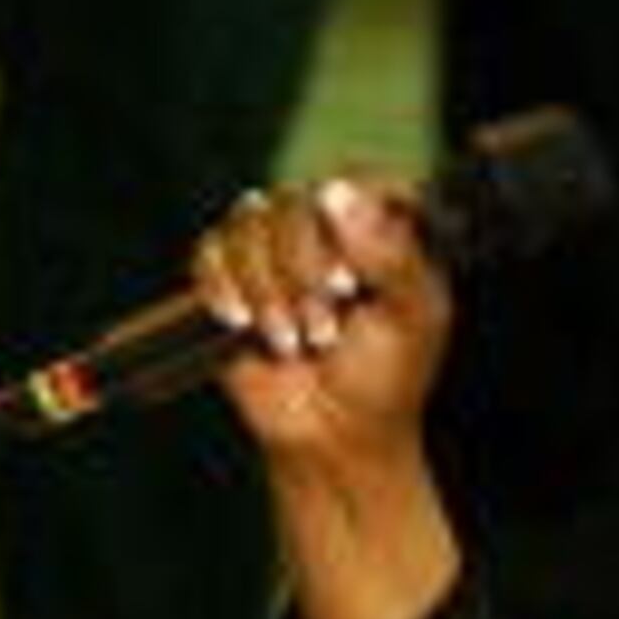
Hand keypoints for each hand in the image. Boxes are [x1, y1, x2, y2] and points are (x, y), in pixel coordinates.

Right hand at [185, 171, 452, 467]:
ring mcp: (273, 247)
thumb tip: (334, 194)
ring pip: (247, 224)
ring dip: (267, 291)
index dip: (343, 228)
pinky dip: (223, 288)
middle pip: (291, 204)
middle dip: (304, 273)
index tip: (352, 285)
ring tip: (293, 343)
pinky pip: (209, 252)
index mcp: (374, 223)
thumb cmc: (384, 379)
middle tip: (325, 331)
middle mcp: (322, 224)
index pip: (351, 182)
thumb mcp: (409, 320)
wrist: (336, 436)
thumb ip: (390, 255)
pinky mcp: (231, 275)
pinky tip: (243, 323)